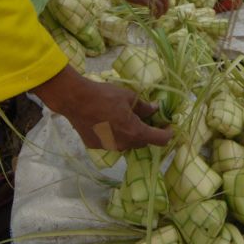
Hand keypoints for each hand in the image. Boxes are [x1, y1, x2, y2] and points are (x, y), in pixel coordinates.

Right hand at [34, 66, 172, 150]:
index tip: (168, 126)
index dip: (167, 134)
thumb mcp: (129, 97)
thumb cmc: (105, 95)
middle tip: (147, 118)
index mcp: (135, 132)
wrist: (75, 100)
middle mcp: (123, 144)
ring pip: (127, 143)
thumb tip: (156, 109)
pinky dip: (115, 134)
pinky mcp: (96, 146)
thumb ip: (145, 107)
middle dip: (147, 132)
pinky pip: (112, 142)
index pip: (160, 140)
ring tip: (126, 119)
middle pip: (142, 142)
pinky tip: (109, 122)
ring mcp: (109, 147)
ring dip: (131, 134)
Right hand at [119, 0, 169, 16]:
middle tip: (163, 14)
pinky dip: (154, 13)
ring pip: (160, 5)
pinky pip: (153, 7)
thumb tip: (147, 1)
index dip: (165, 3)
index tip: (163, 9)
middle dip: (166, 8)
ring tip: (157, 17)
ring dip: (160, 12)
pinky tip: (152, 16)